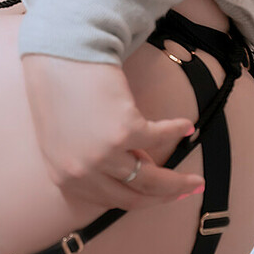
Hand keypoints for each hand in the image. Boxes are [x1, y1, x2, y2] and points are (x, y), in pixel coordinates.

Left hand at [21, 53, 203, 211]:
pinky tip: (187, 127)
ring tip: (196, 180)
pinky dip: (175, 131)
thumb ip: (93, 162)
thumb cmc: (58, 90)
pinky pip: (159, 137)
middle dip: (167, 196)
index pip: (111, 200)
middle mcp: (82, 173)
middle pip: (134, 196)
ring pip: (149, 178)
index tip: (163, 197)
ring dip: (178, 182)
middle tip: (190, 191)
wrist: (56, 53)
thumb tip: (137, 165)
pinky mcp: (124, 131)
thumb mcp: (65, 139)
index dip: (142, 200)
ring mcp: (103, 154)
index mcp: (65, 178)